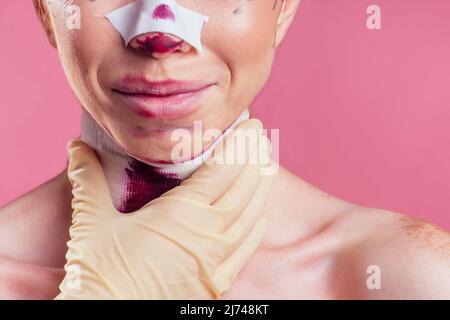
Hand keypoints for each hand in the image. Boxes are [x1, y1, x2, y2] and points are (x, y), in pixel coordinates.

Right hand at [56, 119, 273, 298]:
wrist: (105, 318)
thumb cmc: (98, 274)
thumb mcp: (91, 222)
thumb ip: (88, 180)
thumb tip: (75, 147)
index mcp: (181, 214)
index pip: (222, 169)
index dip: (239, 144)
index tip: (251, 123)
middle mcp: (206, 235)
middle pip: (243, 188)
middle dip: (255, 158)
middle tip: (262, 136)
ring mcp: (215, 261)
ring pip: (249, 217)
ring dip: (261, 189)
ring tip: (269, 167)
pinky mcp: (214, 285)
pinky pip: (244, 252)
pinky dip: (255, 231)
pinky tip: (261, 219)